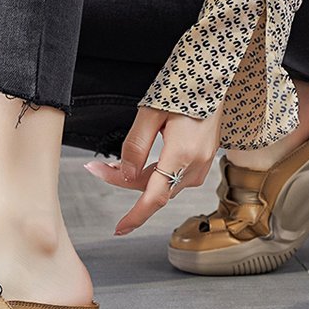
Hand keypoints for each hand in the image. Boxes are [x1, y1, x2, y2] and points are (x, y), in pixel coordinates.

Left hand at [83, 102, 222, 235]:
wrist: (211, 79)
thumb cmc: (181, 89)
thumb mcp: (150, 113)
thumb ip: (136, 146)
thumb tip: (126, 175)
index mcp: (182, 153)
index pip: (156, 197)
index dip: (136, 216)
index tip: (119, 228)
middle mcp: (196, 164)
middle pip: (154, 189)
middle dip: (123, 181)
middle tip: (97, 167)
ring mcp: (203, 165)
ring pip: (163, 184)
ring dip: (138, 178)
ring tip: (113, 163)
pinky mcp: (203, 162)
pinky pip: (174, 176)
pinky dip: (154, 173)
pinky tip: (140, 163)